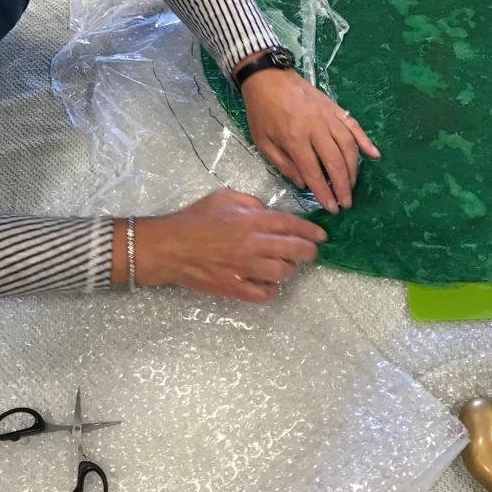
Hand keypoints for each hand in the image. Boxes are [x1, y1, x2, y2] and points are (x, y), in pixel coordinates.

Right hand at [130, 189, 326, 302]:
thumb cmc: (195, 219)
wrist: (169, 247)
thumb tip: (268, 211)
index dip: (311, 230)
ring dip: (290, 269)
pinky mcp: (235, 288)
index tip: (321, 234)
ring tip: (286, 265)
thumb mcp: (224, 197)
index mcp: (251, 221)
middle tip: (310, 251)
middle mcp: (253, 245)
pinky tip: (268, 283)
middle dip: (309, 251)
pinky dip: (271, 289)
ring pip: (284, 273)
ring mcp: (245, 269)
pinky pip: (264, 294)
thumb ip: (250, 202)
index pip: (291, 225)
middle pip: (295, 250)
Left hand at [240, 68, 379, 212]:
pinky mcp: (335, 108)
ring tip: (352, 185)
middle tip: (347, 202)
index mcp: (294, 138)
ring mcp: (328, 116)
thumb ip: (283, 164)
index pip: (314, 171)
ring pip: (348, 145)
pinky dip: (366, 141)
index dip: (324, 192)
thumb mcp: (262, 142)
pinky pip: (354, 125)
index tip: (332, 208)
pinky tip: (374, 155)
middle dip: (343, 185)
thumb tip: (303, 183)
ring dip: (353, 168)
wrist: (268, 77)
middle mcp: (316, 128)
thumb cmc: (261, 111)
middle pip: (335, 161)